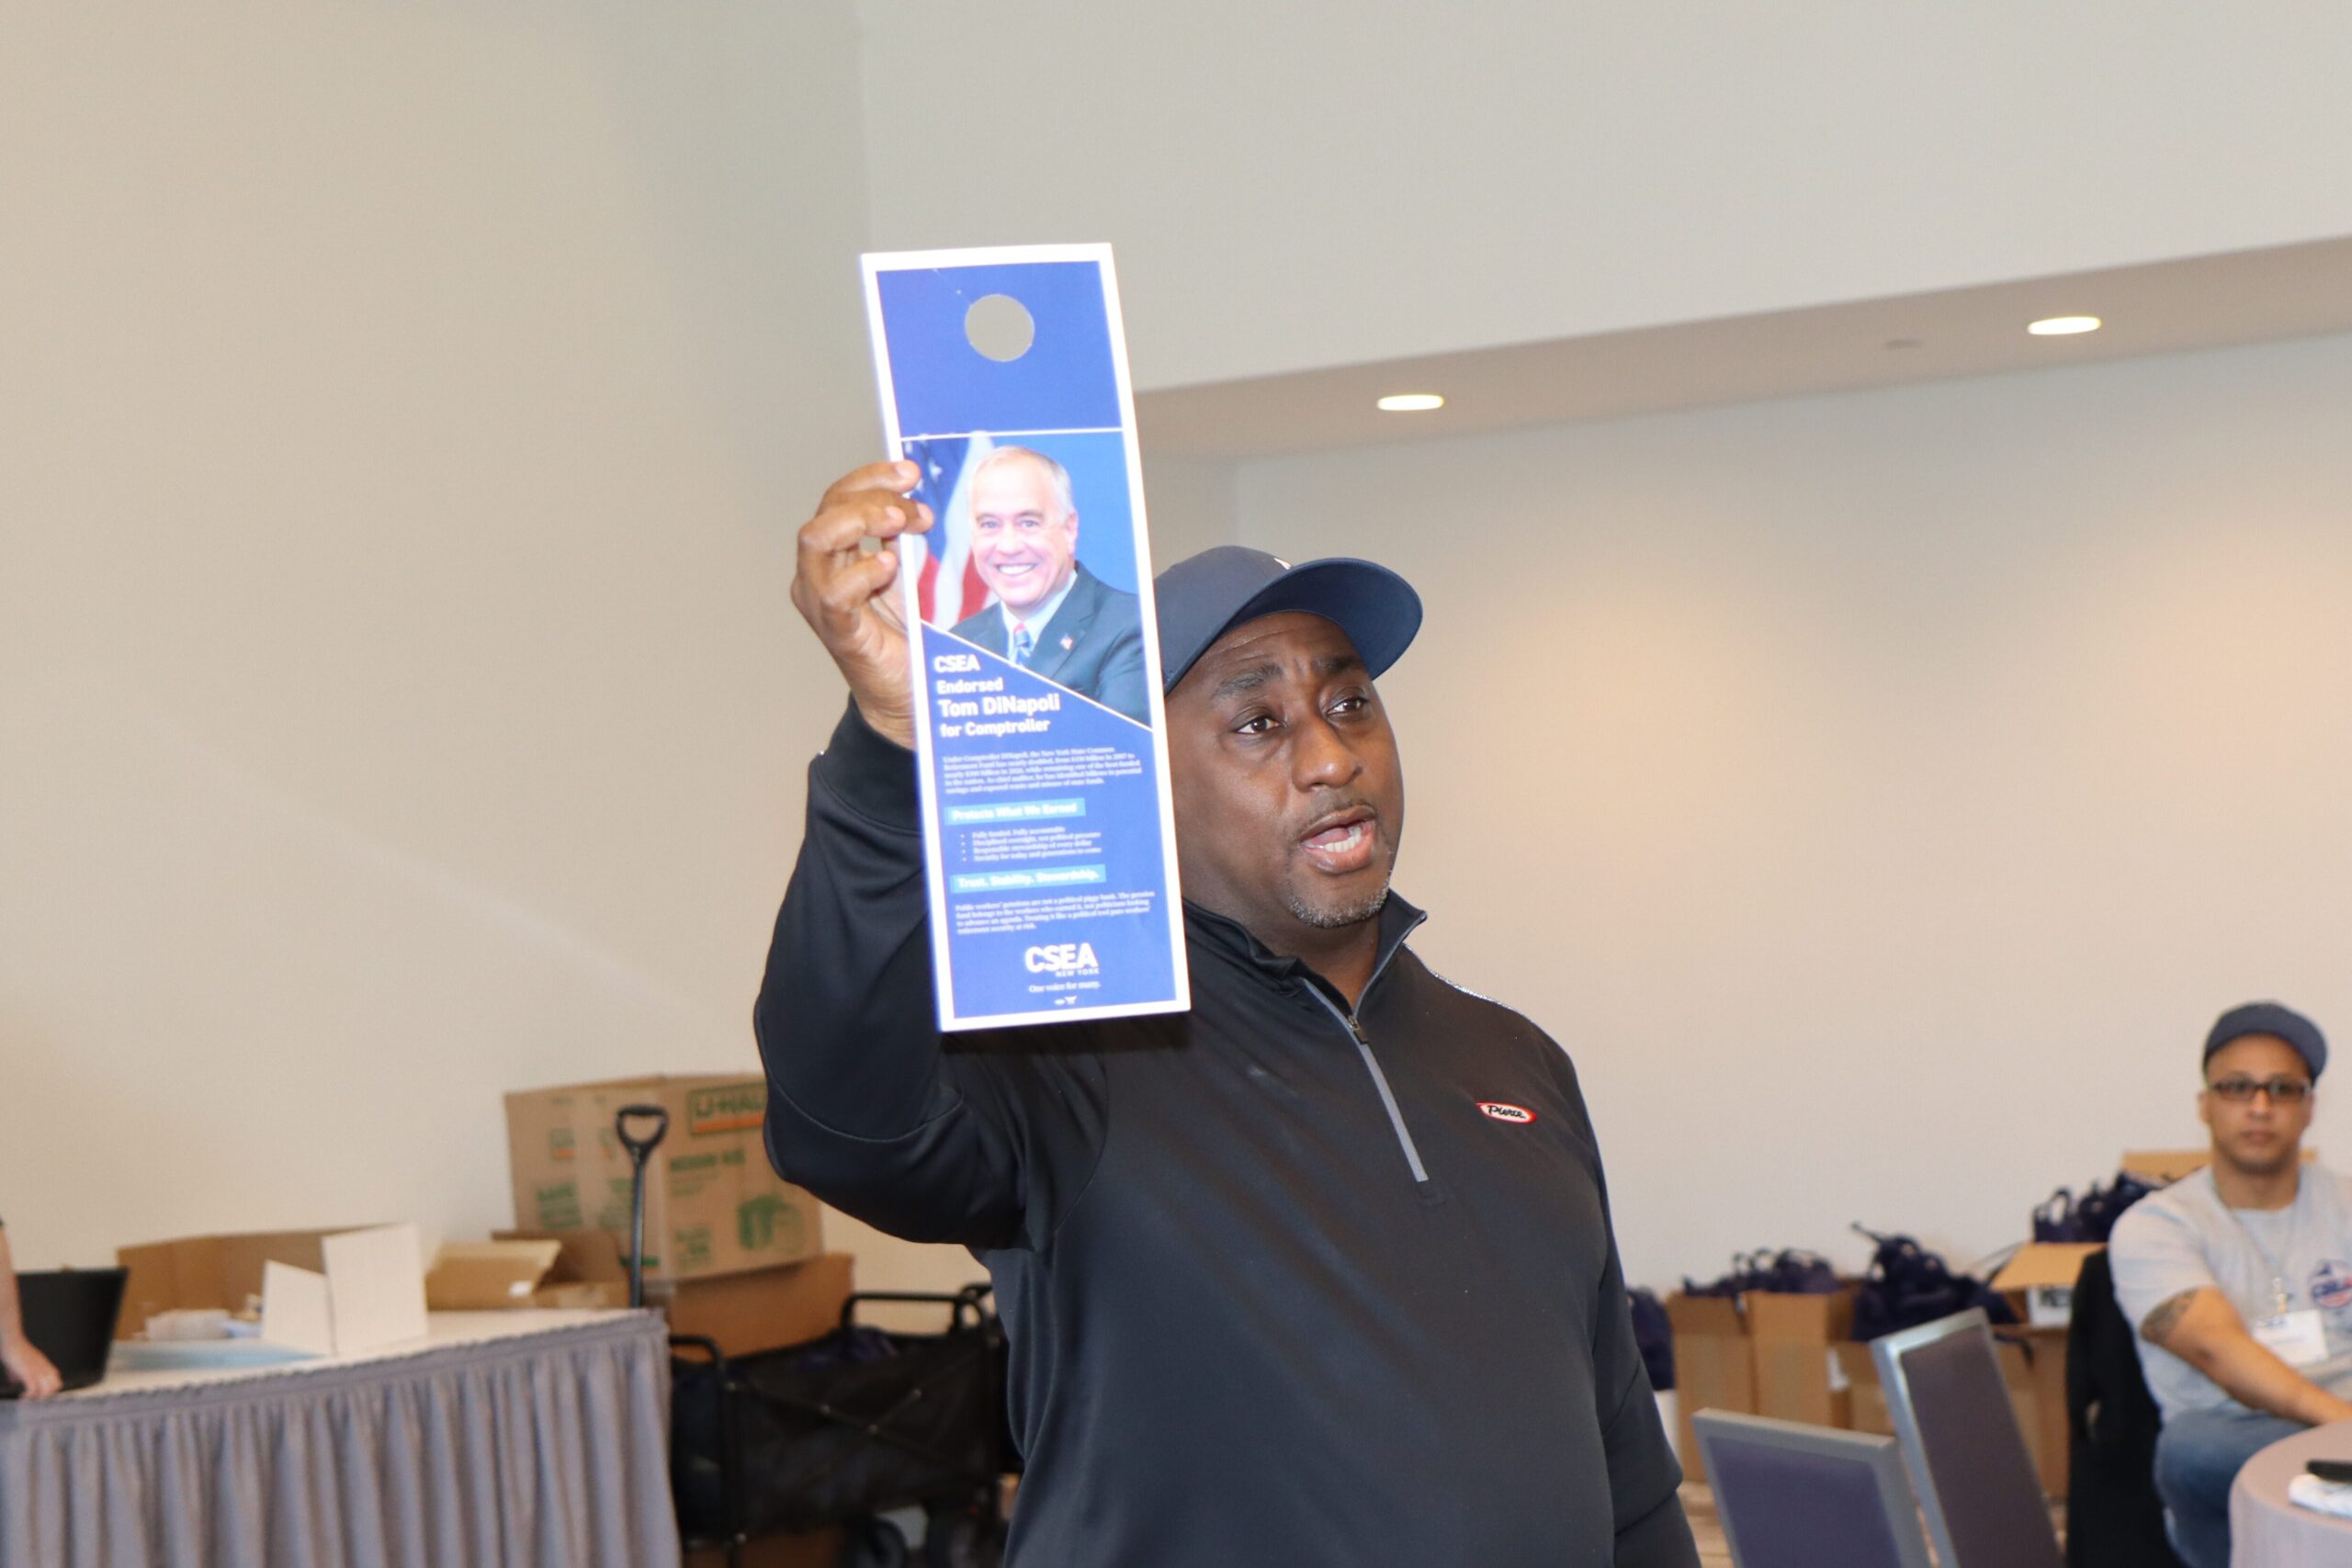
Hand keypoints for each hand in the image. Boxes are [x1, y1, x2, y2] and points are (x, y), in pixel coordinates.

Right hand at [1, 1330, 60, 1399]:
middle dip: (46, 1395)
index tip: (39, 1395)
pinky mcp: (28, 1372)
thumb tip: (14, 1381)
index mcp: (45, 1365)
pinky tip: (22, 1397)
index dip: (51, 1389)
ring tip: (28, 1398)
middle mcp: (44, 1368)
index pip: (57, 1380)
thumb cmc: (15, 1351)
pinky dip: (29, 1396)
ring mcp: (37, 1370)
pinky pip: (33, 1389)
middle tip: (34, 1398)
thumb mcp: (20, 1363)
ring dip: (38, 1397)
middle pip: (56, 1385)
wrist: (12, 1341)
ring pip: (47, 1389)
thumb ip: (20, 1373)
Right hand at [790, 461, 933, 747]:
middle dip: (871, 495)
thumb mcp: (908, 574)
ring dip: (859, 521)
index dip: (872, 477)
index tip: (909, 470)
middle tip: (913, 505)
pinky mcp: (838, 632)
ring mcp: (821, 603)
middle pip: (826, 511)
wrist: (909, 697)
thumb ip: (902, 540)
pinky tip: (889, 566)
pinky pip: (835, 593)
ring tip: (899, 523)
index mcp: (835, 556)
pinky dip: (861, 572)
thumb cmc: (906, 637)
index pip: (839, 499)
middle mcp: (818, 574)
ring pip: (816, 540)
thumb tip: (918, 497)